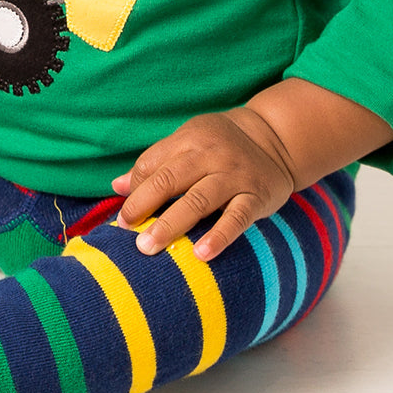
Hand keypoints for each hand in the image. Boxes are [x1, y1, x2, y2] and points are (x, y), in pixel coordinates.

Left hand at [111, 108, 295, 261]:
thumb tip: (117, 186)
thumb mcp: (188, 140)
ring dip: (172, 224)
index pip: (153, 165)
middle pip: (170, 180)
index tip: (122, 219)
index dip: (135, 192)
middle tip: (126, 233)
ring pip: (198, 200)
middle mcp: (211, 154)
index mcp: (189, 139)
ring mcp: (234, 175)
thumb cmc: (221, 144)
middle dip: (144, 207)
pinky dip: (219, 235)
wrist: (276, 139)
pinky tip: (201, 254)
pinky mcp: (256, 195)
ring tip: (150, 246)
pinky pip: (236, 217)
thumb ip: (155, 162)